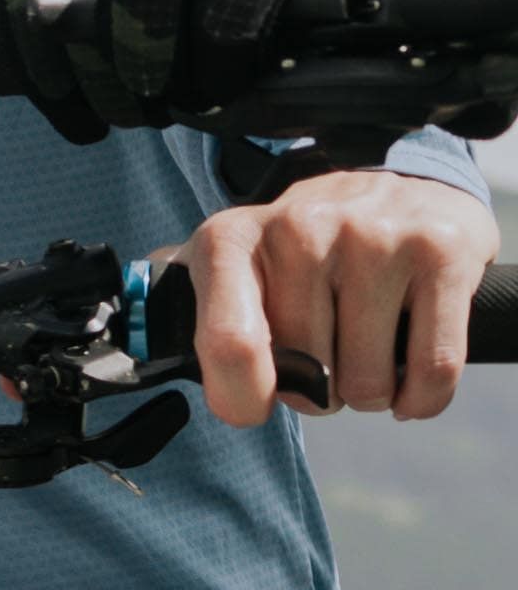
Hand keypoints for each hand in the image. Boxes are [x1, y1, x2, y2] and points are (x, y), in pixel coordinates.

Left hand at [180, 168, 493, 426]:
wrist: (398, 184)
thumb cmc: (308, 244)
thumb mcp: (238, 260)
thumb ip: (197, 308)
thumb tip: (148, 350)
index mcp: (232, 239)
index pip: (228, 344)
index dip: (241, 397)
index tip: (254, 405)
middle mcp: (301, 229)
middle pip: (307, 373)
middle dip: (318, 390)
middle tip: (327, 358)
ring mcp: (374, 238)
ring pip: (366, 380)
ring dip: (369, 392)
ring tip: (366, 354)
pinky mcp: (440, 253)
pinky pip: (431, 369)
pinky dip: (420, 396)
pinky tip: (410, 382)